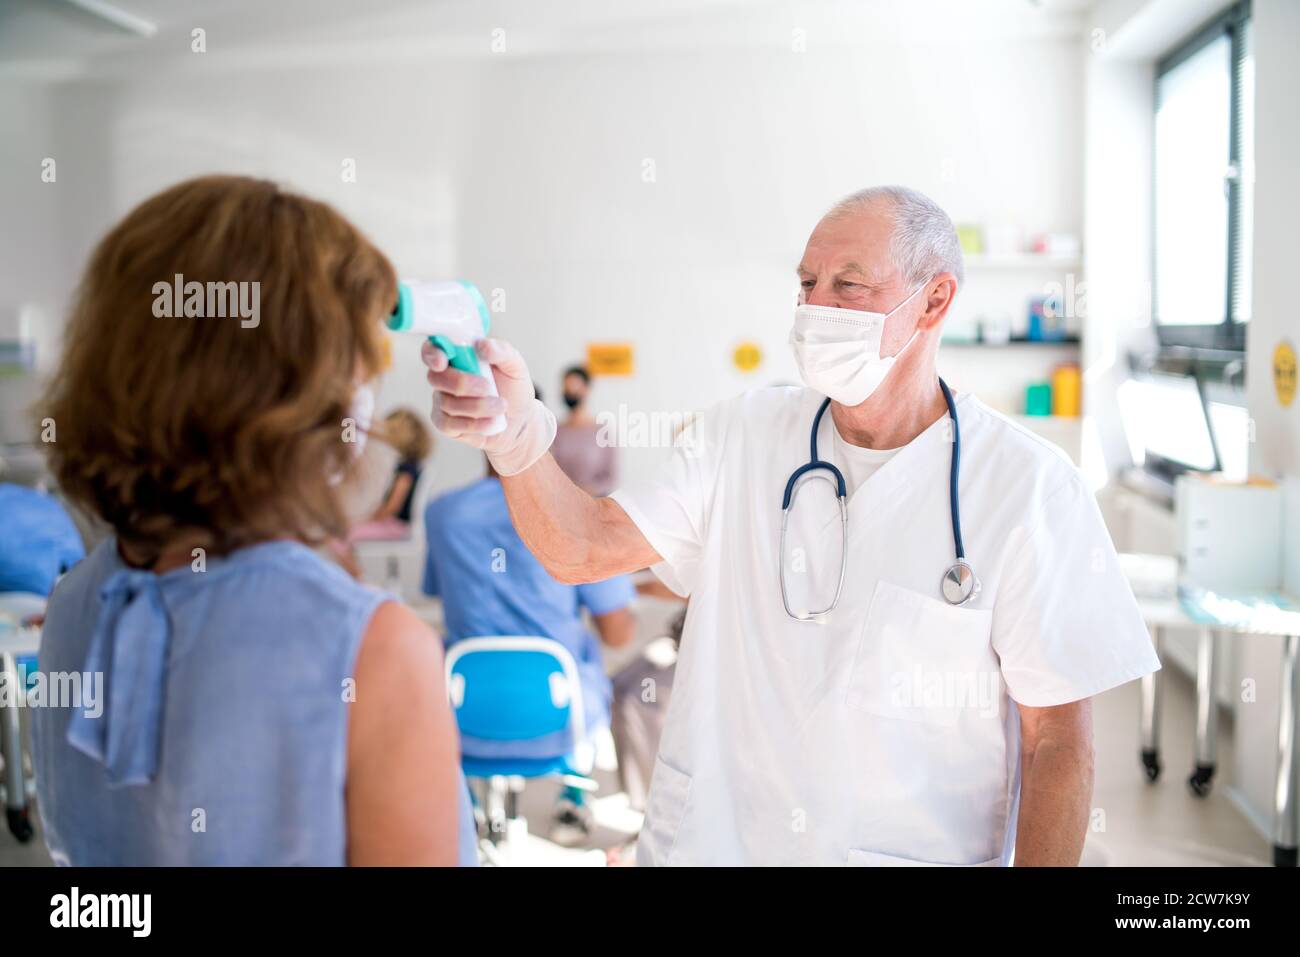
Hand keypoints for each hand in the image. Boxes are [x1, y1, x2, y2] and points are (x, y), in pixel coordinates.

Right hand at [421, 337, 555, 473]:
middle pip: (436, 378)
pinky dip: (474, 424)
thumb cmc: (513, 388)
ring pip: (447, 403)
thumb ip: (502, 351)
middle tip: (489, 388)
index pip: (432, 349)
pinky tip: (492, 422)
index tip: (442, 362)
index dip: (432, 354)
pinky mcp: (445, 424)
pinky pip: (449, 425)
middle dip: (462, 383)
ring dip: (478, 406)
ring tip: (501, 406)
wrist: (519, 420)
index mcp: (457, 356)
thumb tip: (483, 345)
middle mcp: (445, 377)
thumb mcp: (515, 366)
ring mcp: (442, 401)